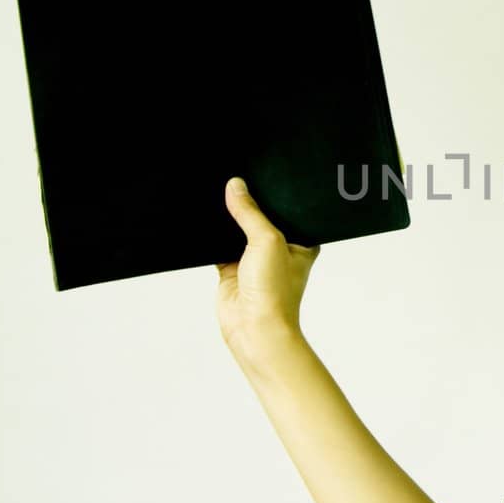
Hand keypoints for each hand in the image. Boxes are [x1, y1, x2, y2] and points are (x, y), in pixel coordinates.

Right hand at [215, 176, 320, 363]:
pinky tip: (203, 221)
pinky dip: (211, 237)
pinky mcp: (231, 270)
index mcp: (300, 242)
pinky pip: (218, 247)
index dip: (275, 194)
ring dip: (228, 221)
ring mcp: (253, 261)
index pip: (288, 210)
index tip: (260, 174)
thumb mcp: (267, 240)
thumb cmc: (275, 292)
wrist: (254, 328)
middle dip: (248, 206)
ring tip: (217, 195)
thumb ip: (250, 212)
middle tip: (234, 181)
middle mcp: (278, 250)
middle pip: (259, 219)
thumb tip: (236, 186)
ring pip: (237, 232)